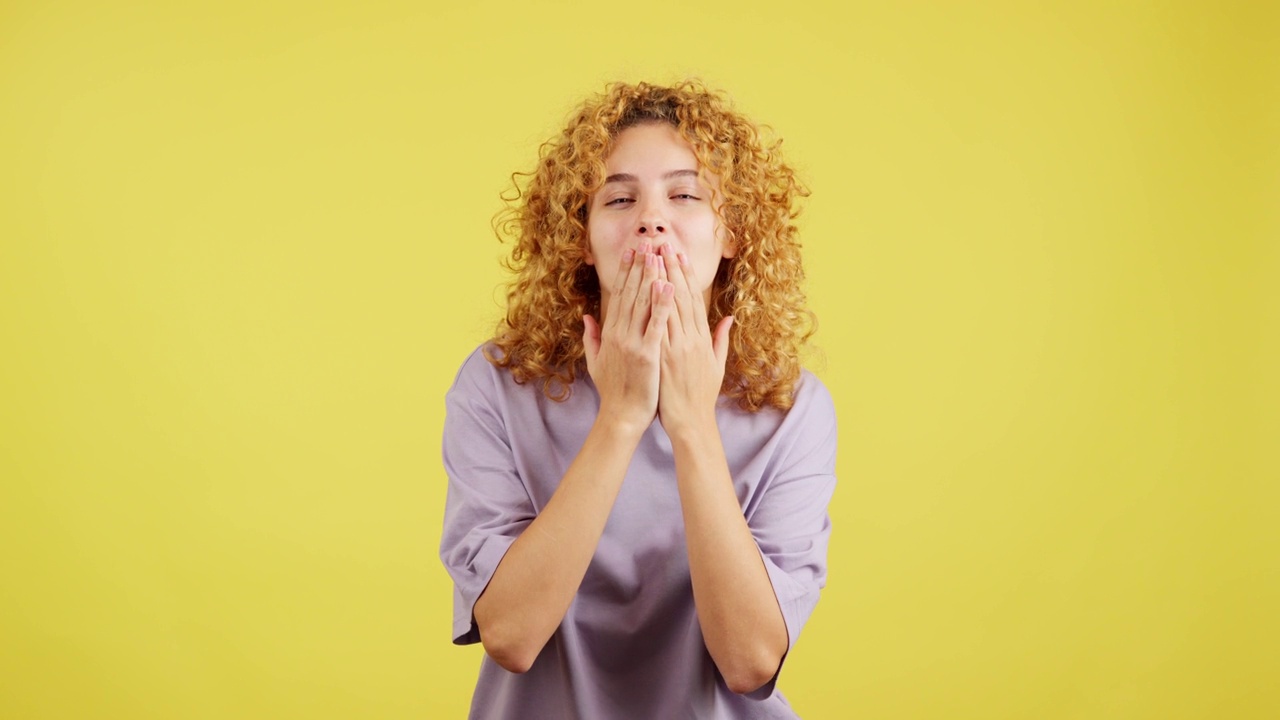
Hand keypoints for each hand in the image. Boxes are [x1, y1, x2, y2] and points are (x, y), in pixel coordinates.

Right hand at [583, 242, 674, 433]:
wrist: (622, 416)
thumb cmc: (613, 391)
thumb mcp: (596, 362)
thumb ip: (592, 338)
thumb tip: (587, 317)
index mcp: (610, 334)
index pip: (618, 295)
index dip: (625, 272)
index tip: (631, 251)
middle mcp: (619, 334)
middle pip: (630, 293)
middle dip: (639, 266)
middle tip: (646, 242)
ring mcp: (632, 344)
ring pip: (642, 303)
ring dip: (650, 276)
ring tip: (657, 254)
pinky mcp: (647, 355)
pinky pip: (655, 325)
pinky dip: (661, 305)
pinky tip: (668, 286)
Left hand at [655, 242, 732, 434]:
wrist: (692, 423)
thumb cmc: (701, 397)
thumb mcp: (717, 365)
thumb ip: (720, 339)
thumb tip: (728, 318)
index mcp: (702, 339)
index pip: (693, 300)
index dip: (686, 275)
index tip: (679, 255)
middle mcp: (691, 339)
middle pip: (680, 297)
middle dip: (671, 268)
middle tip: (662, 244)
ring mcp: (677, 348)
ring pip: (668, 307)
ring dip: (659, 280)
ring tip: (651, 257)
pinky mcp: (664, 359)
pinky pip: (657, 328)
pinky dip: (653, 307)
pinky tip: (646, 290)